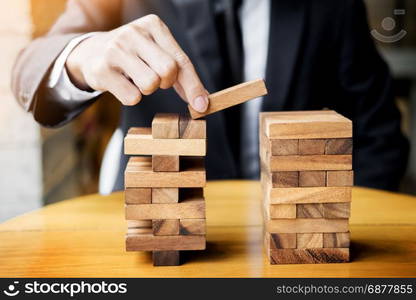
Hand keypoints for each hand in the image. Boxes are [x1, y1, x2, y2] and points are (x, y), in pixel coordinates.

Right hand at [66, 14, 208, 111]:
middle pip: (168, 71)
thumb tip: (202, 101)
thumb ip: (181, 74)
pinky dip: (131, 97)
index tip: (202, 106)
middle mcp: (134, 33)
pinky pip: (132, 97)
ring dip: (147, 90)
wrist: (91, 53)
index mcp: (153, 25)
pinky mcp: (102, 69)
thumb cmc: (134, 55)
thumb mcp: (157, 53)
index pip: (181, 60)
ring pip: (150, 84)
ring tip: (136, 78)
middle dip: (166, 83)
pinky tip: (122, 84)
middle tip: (156, 79)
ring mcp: (116, 50)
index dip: (194, 86)